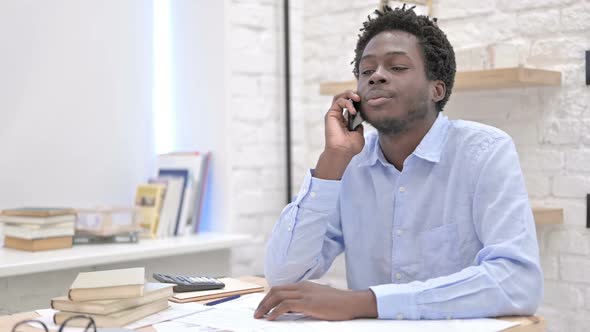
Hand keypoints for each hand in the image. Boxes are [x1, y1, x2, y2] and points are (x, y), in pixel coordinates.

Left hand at [253, 281, 376, 320]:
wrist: (352, 302)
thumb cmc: (338, 304)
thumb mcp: (318, 299)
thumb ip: (305, 301)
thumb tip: (291, 309)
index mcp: (304, 285)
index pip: (280, 288)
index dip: (268, 297)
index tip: (262, 307)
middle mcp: (302, 287)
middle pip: (275, 290)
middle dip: (263, 301)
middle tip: (257, 313)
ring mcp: (305, 293)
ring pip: (278, 296)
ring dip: (265, 306)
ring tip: (259, 316)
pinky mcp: (308, 303)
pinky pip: (285, 305)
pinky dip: (275, 311)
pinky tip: (271, 318)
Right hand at [324, 90, 364, 157]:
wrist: (342, 152)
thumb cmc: (350, 147)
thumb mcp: (359, 134)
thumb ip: (358, 125)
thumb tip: (359, 118)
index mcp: (345, 120)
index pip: (350, 105)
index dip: (358, 101)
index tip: (366, 102)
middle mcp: (339, 116)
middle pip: (344, 98)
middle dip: (353, 94)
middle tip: (361, 98)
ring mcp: (334, 114)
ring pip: (339, 97)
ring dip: (349, 94)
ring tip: (357, 98)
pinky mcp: (330, 114)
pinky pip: (338, 101)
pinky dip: (347, 103)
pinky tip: (353, 111)